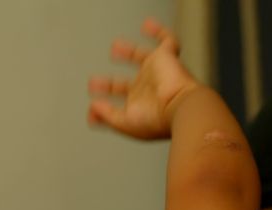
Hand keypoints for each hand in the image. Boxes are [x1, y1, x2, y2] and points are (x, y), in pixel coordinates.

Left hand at [87, 18, 199, 139]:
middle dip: (108, 85)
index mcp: (138, 106)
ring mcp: (156, 72)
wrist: (181, 107)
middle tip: (93, 83)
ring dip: (128, 52)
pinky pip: (166, 40)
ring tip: (115, 48)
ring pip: (142, 58)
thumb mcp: (124, 122)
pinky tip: (147, 25)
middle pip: (125, 85)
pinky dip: (159, 31)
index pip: (117, 106)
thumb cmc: (157, 119)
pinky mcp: (166, 57)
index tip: (91, 110)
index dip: (103, 108)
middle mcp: (147, 89)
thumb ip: (106, 115)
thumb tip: (92, 109)